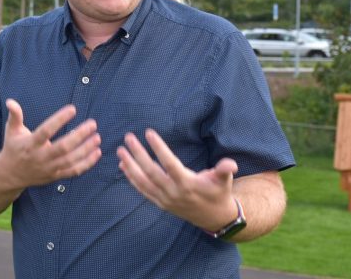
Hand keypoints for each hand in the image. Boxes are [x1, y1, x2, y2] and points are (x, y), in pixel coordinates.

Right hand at [0, 98, 101, 189]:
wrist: (10, 175)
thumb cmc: (13, 148)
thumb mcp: (11, 131)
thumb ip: (15, 116)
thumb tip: (10, 101)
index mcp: (30, 144)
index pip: (46, 131)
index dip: (59, 120)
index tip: (73, 109)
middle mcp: (40, 157)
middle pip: (63, 147)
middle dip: (80, 136)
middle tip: (92, 124)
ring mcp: (49, 168)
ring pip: (71, 160)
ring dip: (86, 149)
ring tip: (97, 137)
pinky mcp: (55, 176)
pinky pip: (74, 171)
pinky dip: (87, 163)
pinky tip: (96, 152)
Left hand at [116, 128, 237, 230]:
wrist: (213, 217)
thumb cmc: (218, 192)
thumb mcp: (224, 181)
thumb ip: (224, 170)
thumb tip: (231, 164)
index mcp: (188, 184)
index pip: (169, 163)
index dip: (159, 148)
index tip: (149, 133)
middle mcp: (173, 192)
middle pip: (151, 171)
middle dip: (138, 154)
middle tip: (128, 137)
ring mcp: (164, 199)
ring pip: (142, 182)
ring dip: (129, 166)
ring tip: (120, 150)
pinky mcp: (159, 203)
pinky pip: (142, 190)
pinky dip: (131, 178)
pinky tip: (122, 165)